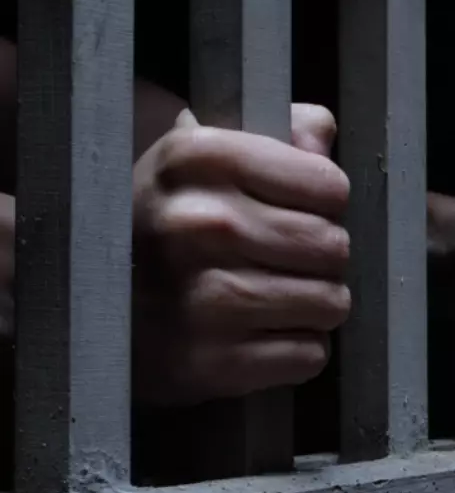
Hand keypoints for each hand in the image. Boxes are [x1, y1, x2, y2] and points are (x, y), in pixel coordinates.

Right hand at [132, 104, 350, 405]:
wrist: (83, 303)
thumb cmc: (165, 224)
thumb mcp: (203, 161)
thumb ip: (277, 134)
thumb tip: (320, 130)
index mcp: (200, 159)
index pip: (328, 184)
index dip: (326, 200)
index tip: (300, 208)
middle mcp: (199, 224)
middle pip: (333, 246)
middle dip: (324, 256)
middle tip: (289, 259)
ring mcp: (203, 298)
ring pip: (330, 303)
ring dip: (316, 304)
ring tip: (274, 295)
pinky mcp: (211, 362)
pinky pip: (309, 354)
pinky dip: (297, 348)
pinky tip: (259, 331)